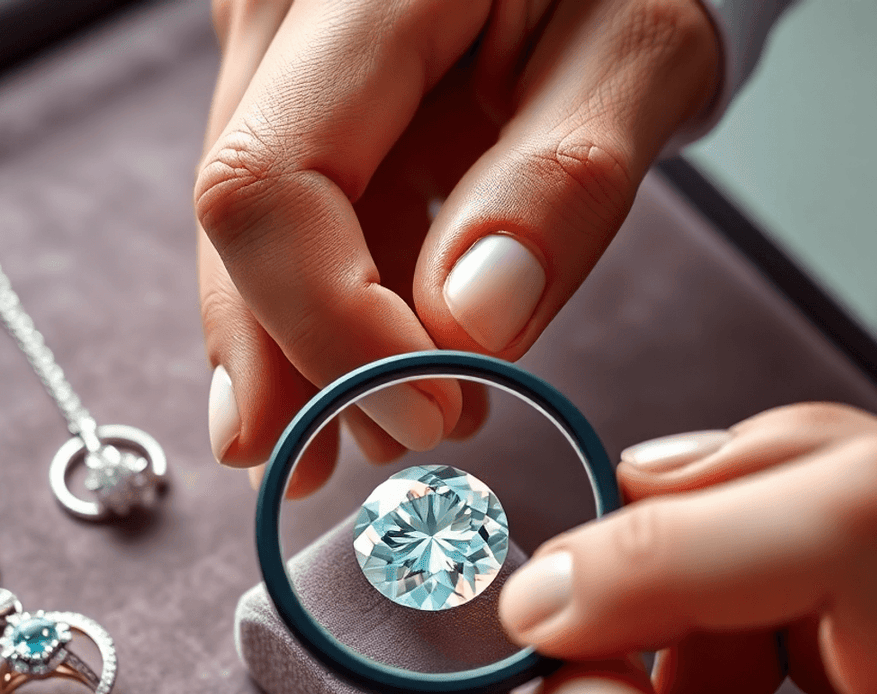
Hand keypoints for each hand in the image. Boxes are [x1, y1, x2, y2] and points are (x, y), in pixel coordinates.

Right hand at [197, 0, 719, 494]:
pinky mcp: (305, 106)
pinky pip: (298, 230)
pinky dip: (336, 320)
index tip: (428, 412)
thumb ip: (559, 182)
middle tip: (345, 466)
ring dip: (308, 360)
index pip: (269, 183)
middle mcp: (285, 17)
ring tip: (388, 432)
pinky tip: (386, 379)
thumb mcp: (638, 57)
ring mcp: (283, 63)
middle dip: (292, 368)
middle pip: (237, 229)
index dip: (328, 325)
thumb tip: (469, 326)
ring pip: (254, 243)